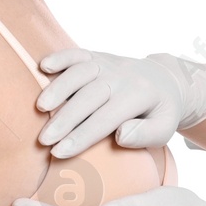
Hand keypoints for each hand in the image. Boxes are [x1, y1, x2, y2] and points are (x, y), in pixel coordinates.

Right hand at [36, 49, 205, 157]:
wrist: (166, 80)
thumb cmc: (160, 112)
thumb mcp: (164, 129)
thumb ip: (146, 135)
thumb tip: (121, 136)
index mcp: (139, 96)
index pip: (106, 118)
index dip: (81, 136)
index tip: (59, 152)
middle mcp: (122, 76)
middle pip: (89, 96)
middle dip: (65, 118)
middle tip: (43, 139)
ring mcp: (108, 64)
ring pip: (80, 72)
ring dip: (58, 88)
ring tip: (40, 108)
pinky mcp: (97, 56)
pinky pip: (77, 53)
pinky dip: (60, 57)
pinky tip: (43, 66)